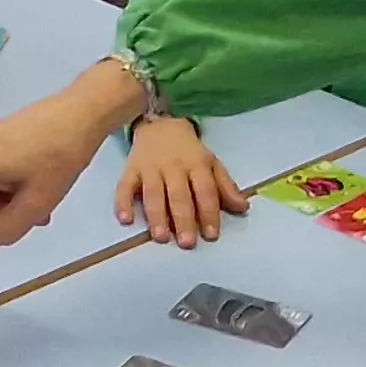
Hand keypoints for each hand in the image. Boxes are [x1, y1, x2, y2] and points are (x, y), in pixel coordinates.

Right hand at [113, 117, 247, 248]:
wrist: (160, 124)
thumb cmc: (188, 151)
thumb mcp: (211, 163)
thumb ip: (225, 186)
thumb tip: (242, 207)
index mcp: (197, 164)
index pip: (205, 191)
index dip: (209, 213)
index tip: (211, 234)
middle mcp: (174, 167)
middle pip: (179, 195)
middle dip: (183, 219)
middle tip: (187, 242)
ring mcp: (150, 168)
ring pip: (153, 193)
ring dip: (157, 216)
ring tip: (161, 237)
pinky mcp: (131, 169)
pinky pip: (124, 186)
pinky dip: (123, 202)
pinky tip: (125, 219)